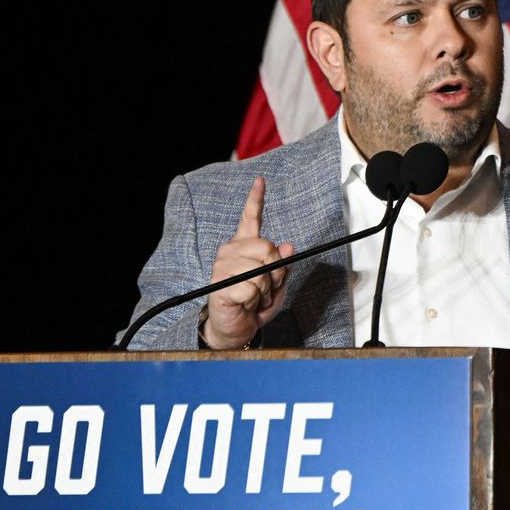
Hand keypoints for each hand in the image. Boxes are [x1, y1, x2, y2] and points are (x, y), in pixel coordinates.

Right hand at [203, 177, 295, 348]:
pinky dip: (257, 301)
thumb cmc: (254, 304)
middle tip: (265, 288)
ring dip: (266, 290)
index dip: (256, 199)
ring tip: (254, 298)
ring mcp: (223, 267)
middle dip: (276, 272)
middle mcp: (230, 252)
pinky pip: (254, 288)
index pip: (250, 219)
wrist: (235, 328)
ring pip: (263, 271)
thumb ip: (282, 265)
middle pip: (268, 248)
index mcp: (243, 247)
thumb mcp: (275, 283)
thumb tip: (288, 246)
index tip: (261, 181)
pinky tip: (246, 304)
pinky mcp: (221, 284)